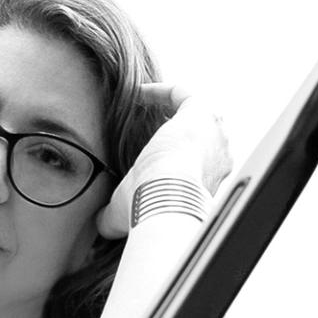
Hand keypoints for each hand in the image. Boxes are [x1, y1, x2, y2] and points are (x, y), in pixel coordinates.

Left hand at [99, 93, 232, 238]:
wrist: (169, 197)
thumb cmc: (152, 208)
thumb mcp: (130, 213)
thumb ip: (116, 217)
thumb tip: (98, 225)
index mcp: (208, 183)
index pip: (195, 163)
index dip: (175, 153)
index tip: (150, 147)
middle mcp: (219, 159)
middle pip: (203, 136)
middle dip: (181, 127)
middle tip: (152, 121)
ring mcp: (215, 135)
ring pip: (199, 113)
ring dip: (174, 105)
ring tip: (147, 101)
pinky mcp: (202, 113)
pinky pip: (184, 95)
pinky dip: (162, 92)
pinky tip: (139, 93)